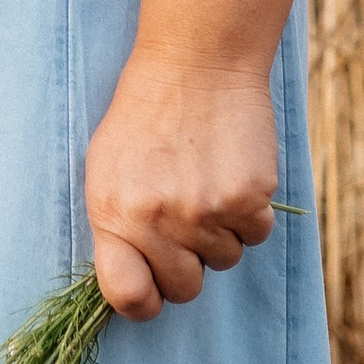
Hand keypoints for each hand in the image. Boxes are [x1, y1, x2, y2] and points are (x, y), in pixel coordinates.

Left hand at [82, 48, 277, 320]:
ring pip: (225, 260)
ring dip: (220, 231)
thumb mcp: (107, 169)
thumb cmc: (145, 116)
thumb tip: (134, 283)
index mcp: (111, 214)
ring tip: (205, 178)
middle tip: (185, 216)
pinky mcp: (247, 198)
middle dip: (188, 262)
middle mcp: (155, 220)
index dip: (144, 301)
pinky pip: (256, 235)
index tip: (153, 288)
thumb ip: (117, 228)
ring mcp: (203, 212)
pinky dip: (250, 212)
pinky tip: (232, 170)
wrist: (195, 62)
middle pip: (185, 288)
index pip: (126, 297)